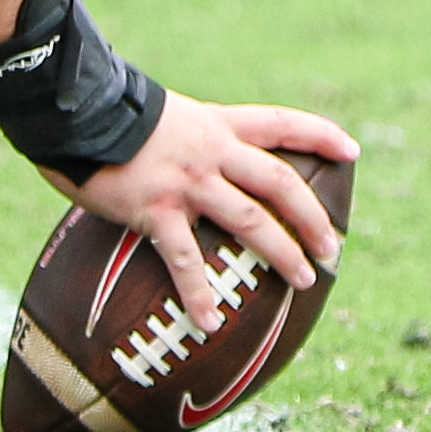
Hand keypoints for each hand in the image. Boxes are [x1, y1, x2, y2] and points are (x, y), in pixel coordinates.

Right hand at [60, 93, 362, 331]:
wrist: (77, 111)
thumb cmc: (114, 117)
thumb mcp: (170, 116)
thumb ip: (193, 139)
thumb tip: (204, 162)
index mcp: (219, 124)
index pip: (282, 124)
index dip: (321, 135)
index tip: (353, 151)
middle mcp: (213, 151)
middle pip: (280, 182)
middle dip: (312, 216)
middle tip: (333, 247)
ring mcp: (188, 181)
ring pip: (250, 220)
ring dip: (281, 252)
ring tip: (303, 279)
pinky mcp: (155, 209)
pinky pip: (184, 258)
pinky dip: (198, 291)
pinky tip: (210, 319)